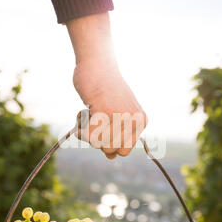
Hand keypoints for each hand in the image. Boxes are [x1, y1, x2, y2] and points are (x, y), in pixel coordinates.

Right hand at [67, 13, 146, 158]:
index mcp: (141, 121)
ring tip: (89, 112)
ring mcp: (119, 117)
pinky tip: (82, 113)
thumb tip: (113, 158)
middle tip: (94, 119)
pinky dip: (80, 129)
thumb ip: (117, 135)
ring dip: (87, 132)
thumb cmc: (105, 89)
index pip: (123, 150)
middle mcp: (134, 120)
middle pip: (111, 151)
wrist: (97, 64)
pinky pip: (88, 136)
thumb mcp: (118, 113)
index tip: (104, 124)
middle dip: (98, 140)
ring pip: (98, 144)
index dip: (109, 142)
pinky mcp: (103, 112)